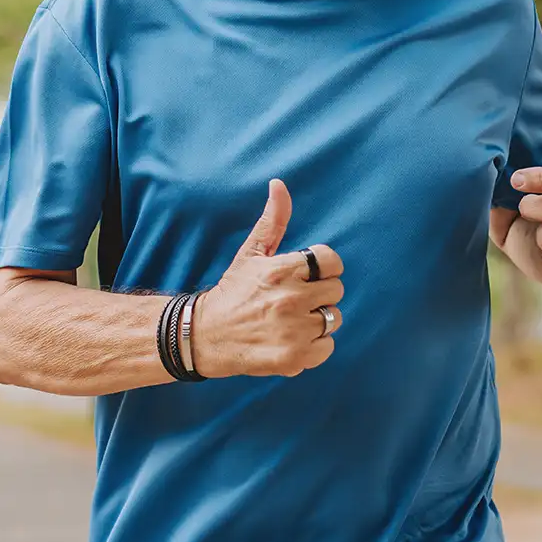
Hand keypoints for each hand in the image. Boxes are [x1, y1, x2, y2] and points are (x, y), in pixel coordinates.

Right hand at [190, 179, 343, 378]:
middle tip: (295, 299)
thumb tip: (279, 184)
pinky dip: (314, 346)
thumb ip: (272, 221)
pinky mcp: (294, 357)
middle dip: (319, 293)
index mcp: (281, 270)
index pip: (331, 261)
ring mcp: (294, 330)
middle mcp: (290, 299)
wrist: (204, 336)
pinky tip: (293, 339)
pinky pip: (327, 347)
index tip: (308, 275)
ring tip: (293, 320)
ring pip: (333, 318)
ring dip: (317, 319)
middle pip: (336, 290)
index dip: (322, 267)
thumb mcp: (250, 253)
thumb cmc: (233, 291)